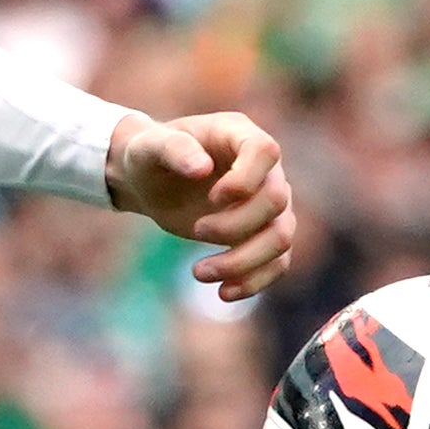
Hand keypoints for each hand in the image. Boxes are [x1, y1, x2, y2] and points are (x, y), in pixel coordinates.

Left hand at [106, 108, 297, 299]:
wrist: (150, 182)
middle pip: (275, 201)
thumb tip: (201, 169)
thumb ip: (173, 149)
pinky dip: (254, 281)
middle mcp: (264, 169)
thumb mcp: (148, 147)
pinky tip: (223, 293)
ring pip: (281, 237)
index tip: (212, 198)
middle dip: (235, 225)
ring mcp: (267, 203)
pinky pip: (277, 262)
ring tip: (199, 273)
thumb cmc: (149, 156)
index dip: (245, 179)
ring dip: (244, 261)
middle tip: (196, 231)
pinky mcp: (260, 234)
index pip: (265, 151)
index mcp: (239, 135)